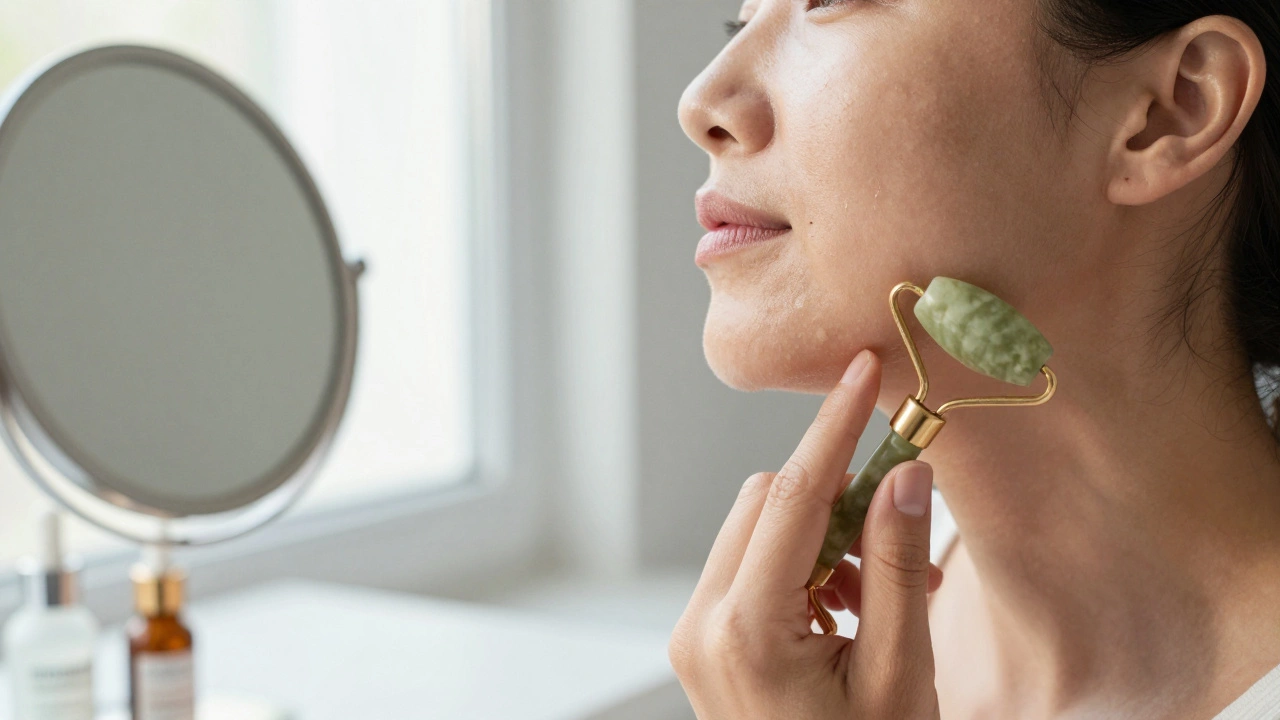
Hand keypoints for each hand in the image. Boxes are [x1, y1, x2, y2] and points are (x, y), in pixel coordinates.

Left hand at [670, 349, 942, 718]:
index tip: (861, 367)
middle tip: (898, 522)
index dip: (833, 426)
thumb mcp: (900, 673)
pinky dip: (796, 567)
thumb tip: (904, 472)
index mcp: (748, 631)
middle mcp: (701, 623)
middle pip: (765, 501)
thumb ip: (896, 566)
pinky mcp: (700, 640)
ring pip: (755, 529)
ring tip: (876, 597)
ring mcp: (692, 633)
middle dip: (832, 495)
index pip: (792, 496)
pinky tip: (842, 614)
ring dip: (818, 536)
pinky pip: (746, 566)